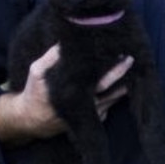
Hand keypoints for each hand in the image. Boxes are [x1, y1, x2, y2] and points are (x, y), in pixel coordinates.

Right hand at [4, 45, 132, 141]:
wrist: (31, 120)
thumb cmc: (35, 93)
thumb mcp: (37, 73)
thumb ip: (50, 58)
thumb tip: (64, 43)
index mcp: (75, 94)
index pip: (101, 80)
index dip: (114, 69)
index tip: (122, 55)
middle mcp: (87, 106)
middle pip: (113, 90)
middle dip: (123, 74)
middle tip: (131, 59)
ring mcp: (92, 115)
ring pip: (114, 99)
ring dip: (124, 85)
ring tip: (133, 70)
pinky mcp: (94, 120)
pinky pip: (111, 107)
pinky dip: (117, 97)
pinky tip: (122, 84)